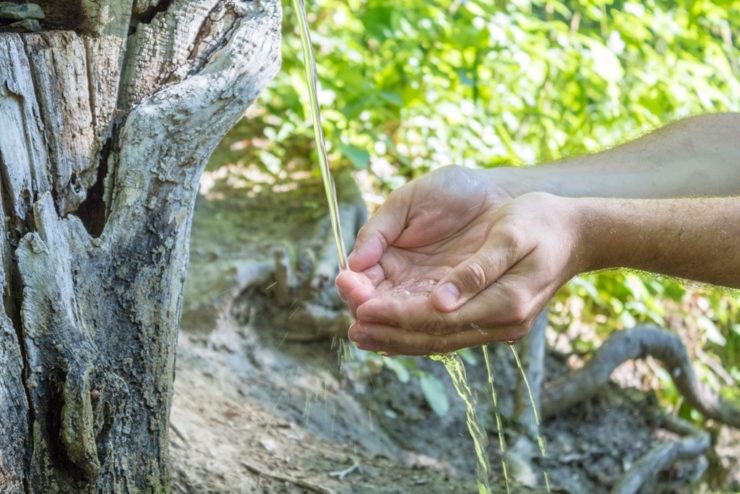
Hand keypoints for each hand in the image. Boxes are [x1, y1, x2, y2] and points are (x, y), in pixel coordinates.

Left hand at [336, 170, 583, 354]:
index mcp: (504, 304)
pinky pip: (444, 331)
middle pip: (432, 337)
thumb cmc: (542, 224)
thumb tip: (439, 303)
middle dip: (389, 331)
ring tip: (360, 331)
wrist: (575, 233)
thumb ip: (477, 271)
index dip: (396, 316)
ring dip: (397, 336)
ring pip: (436, 338)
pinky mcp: (488, 316)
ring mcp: (495, 324)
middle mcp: (498, 323)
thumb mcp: (512, 236)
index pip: (437, 319)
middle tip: (350, 327)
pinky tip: (390, 327)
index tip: (361, 309)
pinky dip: (414, 330)